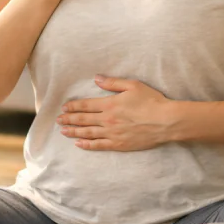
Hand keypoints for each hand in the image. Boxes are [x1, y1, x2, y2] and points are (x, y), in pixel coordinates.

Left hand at [56, 75, 176, 151]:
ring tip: (63, 131)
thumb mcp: (133, 85)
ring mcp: (113, 133)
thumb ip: (113, 83)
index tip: (64, 107)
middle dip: (69, 119)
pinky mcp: (119, 144)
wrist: (165, 121)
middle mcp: (108, 119)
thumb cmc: (151, 101)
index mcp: (110, 104)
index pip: (86, 105)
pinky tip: (79, 144)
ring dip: (74, 132)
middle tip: (58, 120)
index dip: (74, 106)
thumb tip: (97, 78)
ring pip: (88, 133)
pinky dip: (87, 144)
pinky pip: (99, 145)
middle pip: (83, 120)